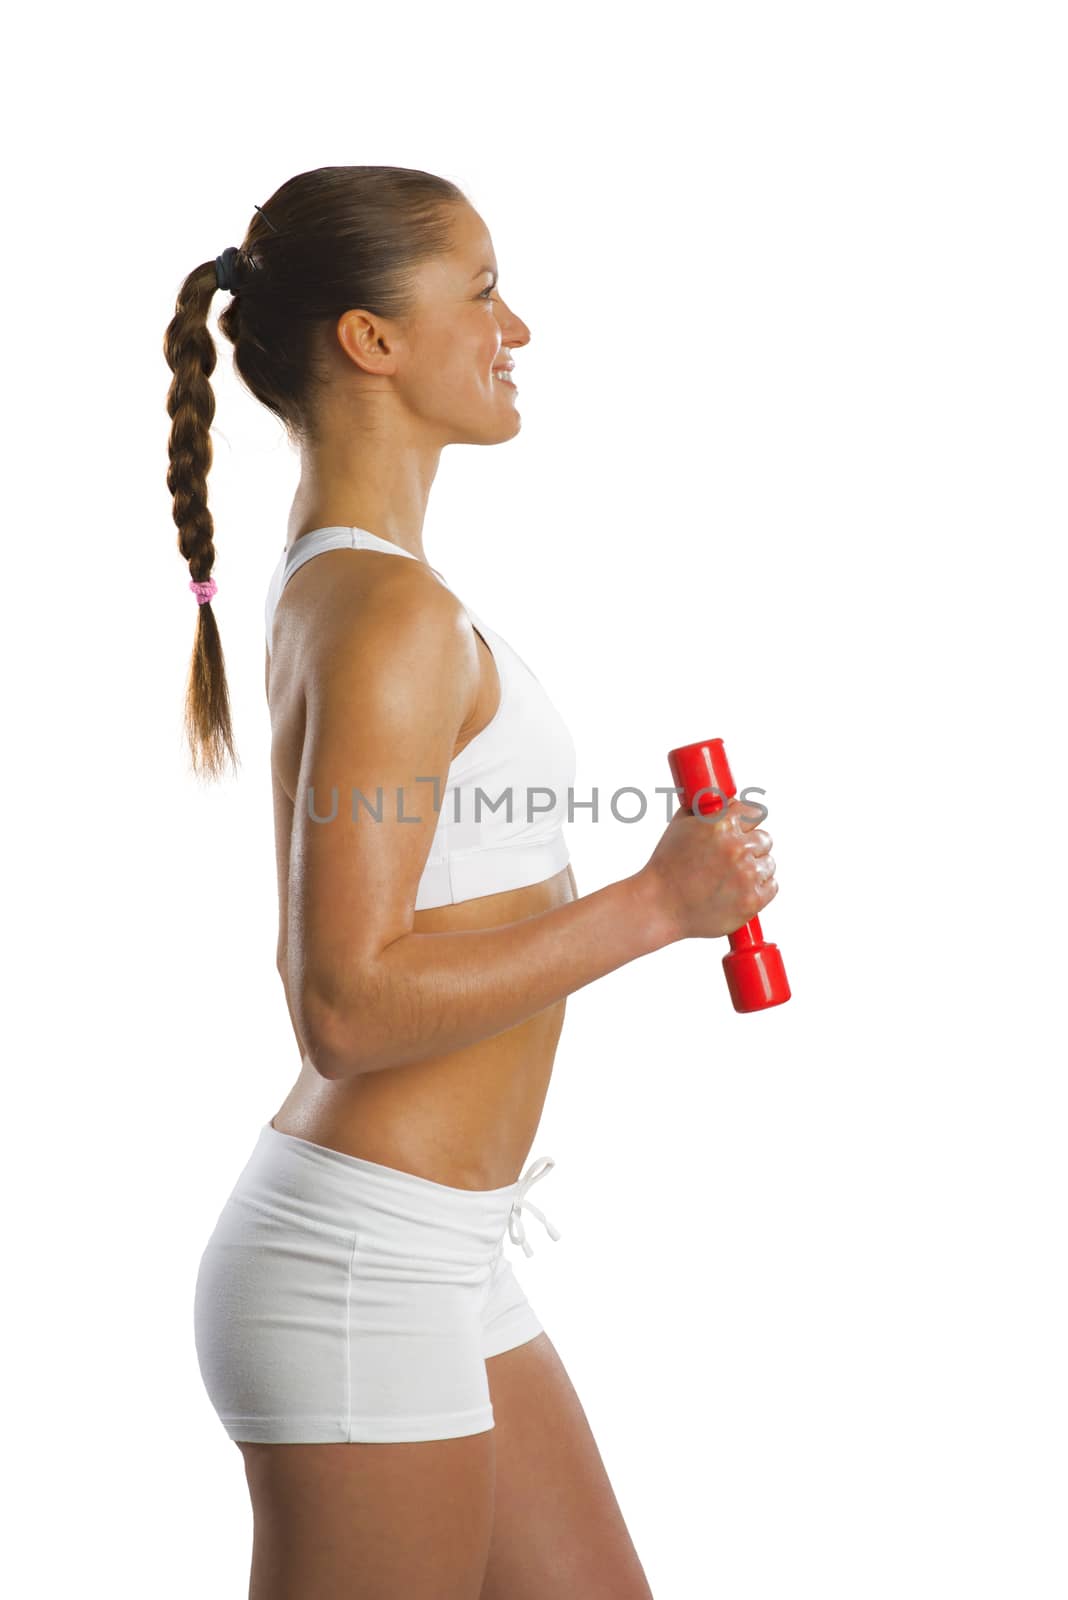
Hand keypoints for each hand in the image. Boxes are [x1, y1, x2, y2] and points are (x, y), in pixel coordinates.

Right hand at [637, 796, 777, 941]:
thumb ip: (706, 808)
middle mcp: (737, 848)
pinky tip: (738, 890)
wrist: (659, 906)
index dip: (748, 821)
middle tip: (731, 858)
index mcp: (721, 825)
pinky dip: (759, 888)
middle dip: (751, 846)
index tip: (744, 828)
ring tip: (730, 878)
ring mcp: (747, 875)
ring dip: (755, 868)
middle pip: (765, 838)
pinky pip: (771, 886)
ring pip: (769, 863)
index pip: (756, 812)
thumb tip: (726, 798)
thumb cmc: (666, 866)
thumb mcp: (680, 825)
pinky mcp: (752, 900)